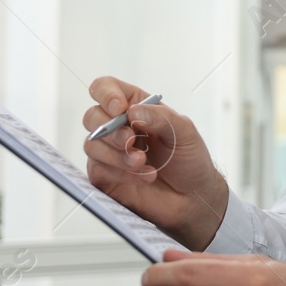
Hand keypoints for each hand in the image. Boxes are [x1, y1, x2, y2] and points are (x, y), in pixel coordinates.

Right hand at [82, 76, 229, 250]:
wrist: (193, 196)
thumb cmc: (190, 159)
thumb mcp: (185, 132)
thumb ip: (162, 117)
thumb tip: (133, 112)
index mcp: (136, 108)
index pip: (106, 88)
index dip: (106, 94)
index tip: (120, 109)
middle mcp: (118, 128)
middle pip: (92, 117)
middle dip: (111, 130)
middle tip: (132, 142)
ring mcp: (109, 153)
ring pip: (91, 144)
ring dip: (117, 155)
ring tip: (143, 163)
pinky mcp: (105, 177)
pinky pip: (98, 170)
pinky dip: (121, 173)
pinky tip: (145, 176)